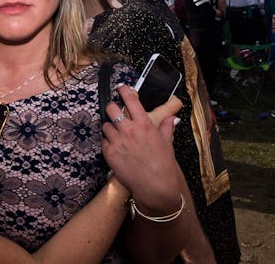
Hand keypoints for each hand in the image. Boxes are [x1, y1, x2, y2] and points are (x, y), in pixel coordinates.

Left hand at [102, 86, 182, 211]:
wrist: (156, 186)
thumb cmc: (163, 164)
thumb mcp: (167, 142)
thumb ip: (166, 127)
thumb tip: (172, 118)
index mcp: (144, 124)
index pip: (130, 99)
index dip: (123, 90)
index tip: (121, 88)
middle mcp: (129, 130)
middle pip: (111, 108)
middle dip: (112, 108)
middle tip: (115, 113)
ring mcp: (117, 141)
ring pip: (105, 125)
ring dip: (110, 128)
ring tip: (117, 135)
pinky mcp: (109, 153)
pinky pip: (103, 141)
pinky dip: (108, 142)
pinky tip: (116, 148)